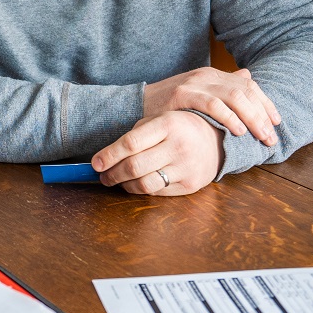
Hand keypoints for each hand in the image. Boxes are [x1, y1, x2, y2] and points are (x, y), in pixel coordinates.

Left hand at [92, 111, 221, 195]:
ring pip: (145, 184)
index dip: (109, 155)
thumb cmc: (179, 128)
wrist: (216, 139)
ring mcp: (186, 167)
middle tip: (103, 176)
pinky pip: (158, 192)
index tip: (96, 163)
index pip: (131, 143)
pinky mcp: (190, 185)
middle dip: (112, 174)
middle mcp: (178, 146)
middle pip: (135, 166)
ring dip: (124, 185)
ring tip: (117, 181)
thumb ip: (135, 135)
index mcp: (168, 124)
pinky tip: (136, 184)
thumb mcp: (159, 120)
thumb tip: (105, 157)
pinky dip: (141, 190)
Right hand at [143, 67, 280, 145]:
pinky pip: (212, 104)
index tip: (276, 123)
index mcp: (213, 75)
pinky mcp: (182, 94)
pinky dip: (228, 117)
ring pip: (234, 96)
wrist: (135, 105)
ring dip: (252, 118)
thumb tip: (248, 76)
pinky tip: (237, 131)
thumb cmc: (169, 107)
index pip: (249, 85)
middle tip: (271, 137)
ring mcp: (195, 83)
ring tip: (260, 136)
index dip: (266, 104)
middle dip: (263, 115)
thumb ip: (222, 88)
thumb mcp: (198, 95)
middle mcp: (207, 75)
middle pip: (246, 91)